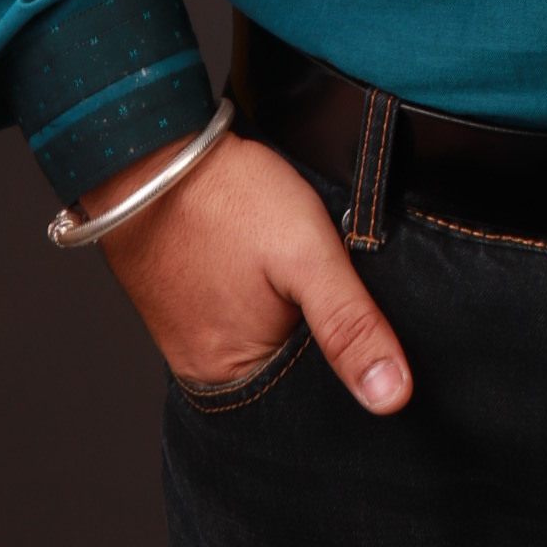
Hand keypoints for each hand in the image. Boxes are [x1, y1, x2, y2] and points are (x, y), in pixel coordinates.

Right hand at [85, 128, 412, 411]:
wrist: (153, 148)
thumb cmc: (226, 197)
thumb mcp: (307, 255)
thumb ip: (350, 324)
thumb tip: (393, 397)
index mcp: (232, 377)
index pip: (311, 398)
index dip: (348, 363)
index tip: (364, 324)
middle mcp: (202, 369)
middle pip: (283, 371)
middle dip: (315, 338)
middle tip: (324, 282)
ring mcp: (185, 334)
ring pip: (261, 340)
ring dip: (287, 315)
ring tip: (293, 272)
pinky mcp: (178, 302)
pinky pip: (233, 315)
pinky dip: (258, 297)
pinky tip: (267, 267)